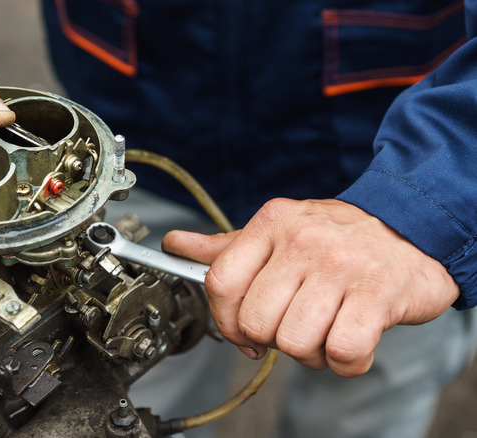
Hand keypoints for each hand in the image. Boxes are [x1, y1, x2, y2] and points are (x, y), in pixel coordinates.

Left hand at [163, 198, 457, 376]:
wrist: (413, 229)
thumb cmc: (338, 238)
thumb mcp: (279, 231)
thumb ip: (226, 247)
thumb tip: (174, 244)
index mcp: (272, 224)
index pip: (220, 282)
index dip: (226, 320)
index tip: (242, 332)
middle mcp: (303, 241)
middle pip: (256, 321)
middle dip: (272, 338)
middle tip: (294, 326)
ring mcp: (341, 267)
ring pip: (295, 342)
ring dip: (311, 352)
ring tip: (325, 331)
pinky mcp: (378, 294)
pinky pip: (343, 352)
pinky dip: (345, 362)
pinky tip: (351, 342)